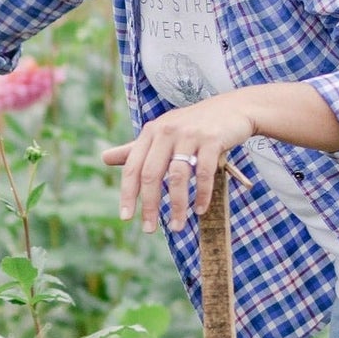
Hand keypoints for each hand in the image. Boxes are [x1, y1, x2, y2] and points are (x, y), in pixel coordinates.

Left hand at [101, 93, 256, 231]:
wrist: (235, 108)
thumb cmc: (193, 126)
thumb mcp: (161, 133)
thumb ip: (135, 148)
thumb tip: (103, 158)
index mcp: (150, 132)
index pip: (132, 168)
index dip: (127, 194)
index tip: (125, 218)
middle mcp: (166, 131)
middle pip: (151, 175)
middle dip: (149, 205)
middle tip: (149, 229)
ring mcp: (190, 135)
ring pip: (178, 177)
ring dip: (176, 206)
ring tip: (177, 226)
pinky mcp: (213, 140)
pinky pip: (205, 173)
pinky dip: (202, 194)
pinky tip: (199, 210)